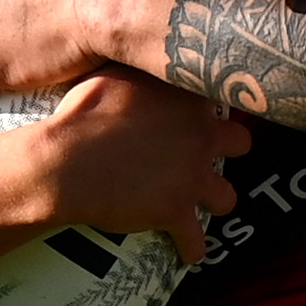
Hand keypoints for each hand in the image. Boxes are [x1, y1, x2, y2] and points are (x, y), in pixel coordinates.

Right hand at [28, 70, 248, 264]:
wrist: (66, 162)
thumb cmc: (82, 113)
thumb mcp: (113, 73)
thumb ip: (141, 66)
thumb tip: (144, 53)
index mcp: (188, 99)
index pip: (222, 94)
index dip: (212, 105)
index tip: (203, 110)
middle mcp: (200, 137)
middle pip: (240, 142)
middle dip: (228, 150)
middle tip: (205, 153)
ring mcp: (192, 177)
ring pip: (227, 197)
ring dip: (215, 200)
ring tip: (200, 204)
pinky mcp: (176, 212)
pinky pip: (196, 241)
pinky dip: (191, 248)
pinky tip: (189, 252)